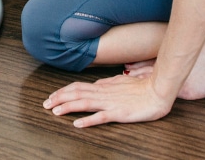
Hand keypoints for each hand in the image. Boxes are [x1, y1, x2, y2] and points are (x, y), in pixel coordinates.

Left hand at [43, 73, 173, 126]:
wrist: (158, 91)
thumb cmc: (143, 86)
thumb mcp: (121, 82)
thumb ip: (108, 83)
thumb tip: (95, 84)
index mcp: (104, 86)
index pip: (78, 87)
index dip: (63, 91)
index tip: (52, 96)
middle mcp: (104, 93)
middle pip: (76, 93)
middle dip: (59, 98)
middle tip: (45, 104)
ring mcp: (110, 103)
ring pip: (84, 103)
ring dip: (67, 107)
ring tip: (54, 111)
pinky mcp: (119, 113)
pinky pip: (101, 117)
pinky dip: (87, 120)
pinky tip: (77, 123)